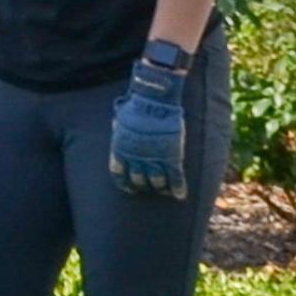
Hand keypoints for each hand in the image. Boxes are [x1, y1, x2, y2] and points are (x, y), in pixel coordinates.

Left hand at [112, 54, 189, 200]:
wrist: (155, 100)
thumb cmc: (137, 105)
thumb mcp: (120, 117)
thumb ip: (118, 126)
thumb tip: (115, 124)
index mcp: (120, 149)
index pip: (118, 173)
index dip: (124, 183)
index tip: (129, 188)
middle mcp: (135, 157)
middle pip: (138, 179)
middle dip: (143, 185)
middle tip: (149, 187)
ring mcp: (154, 158)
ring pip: (156, 181)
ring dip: (159, 187)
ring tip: (163, 189)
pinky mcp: (172, 157)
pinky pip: (175, 178)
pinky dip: (177, 189)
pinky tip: (180, 196)